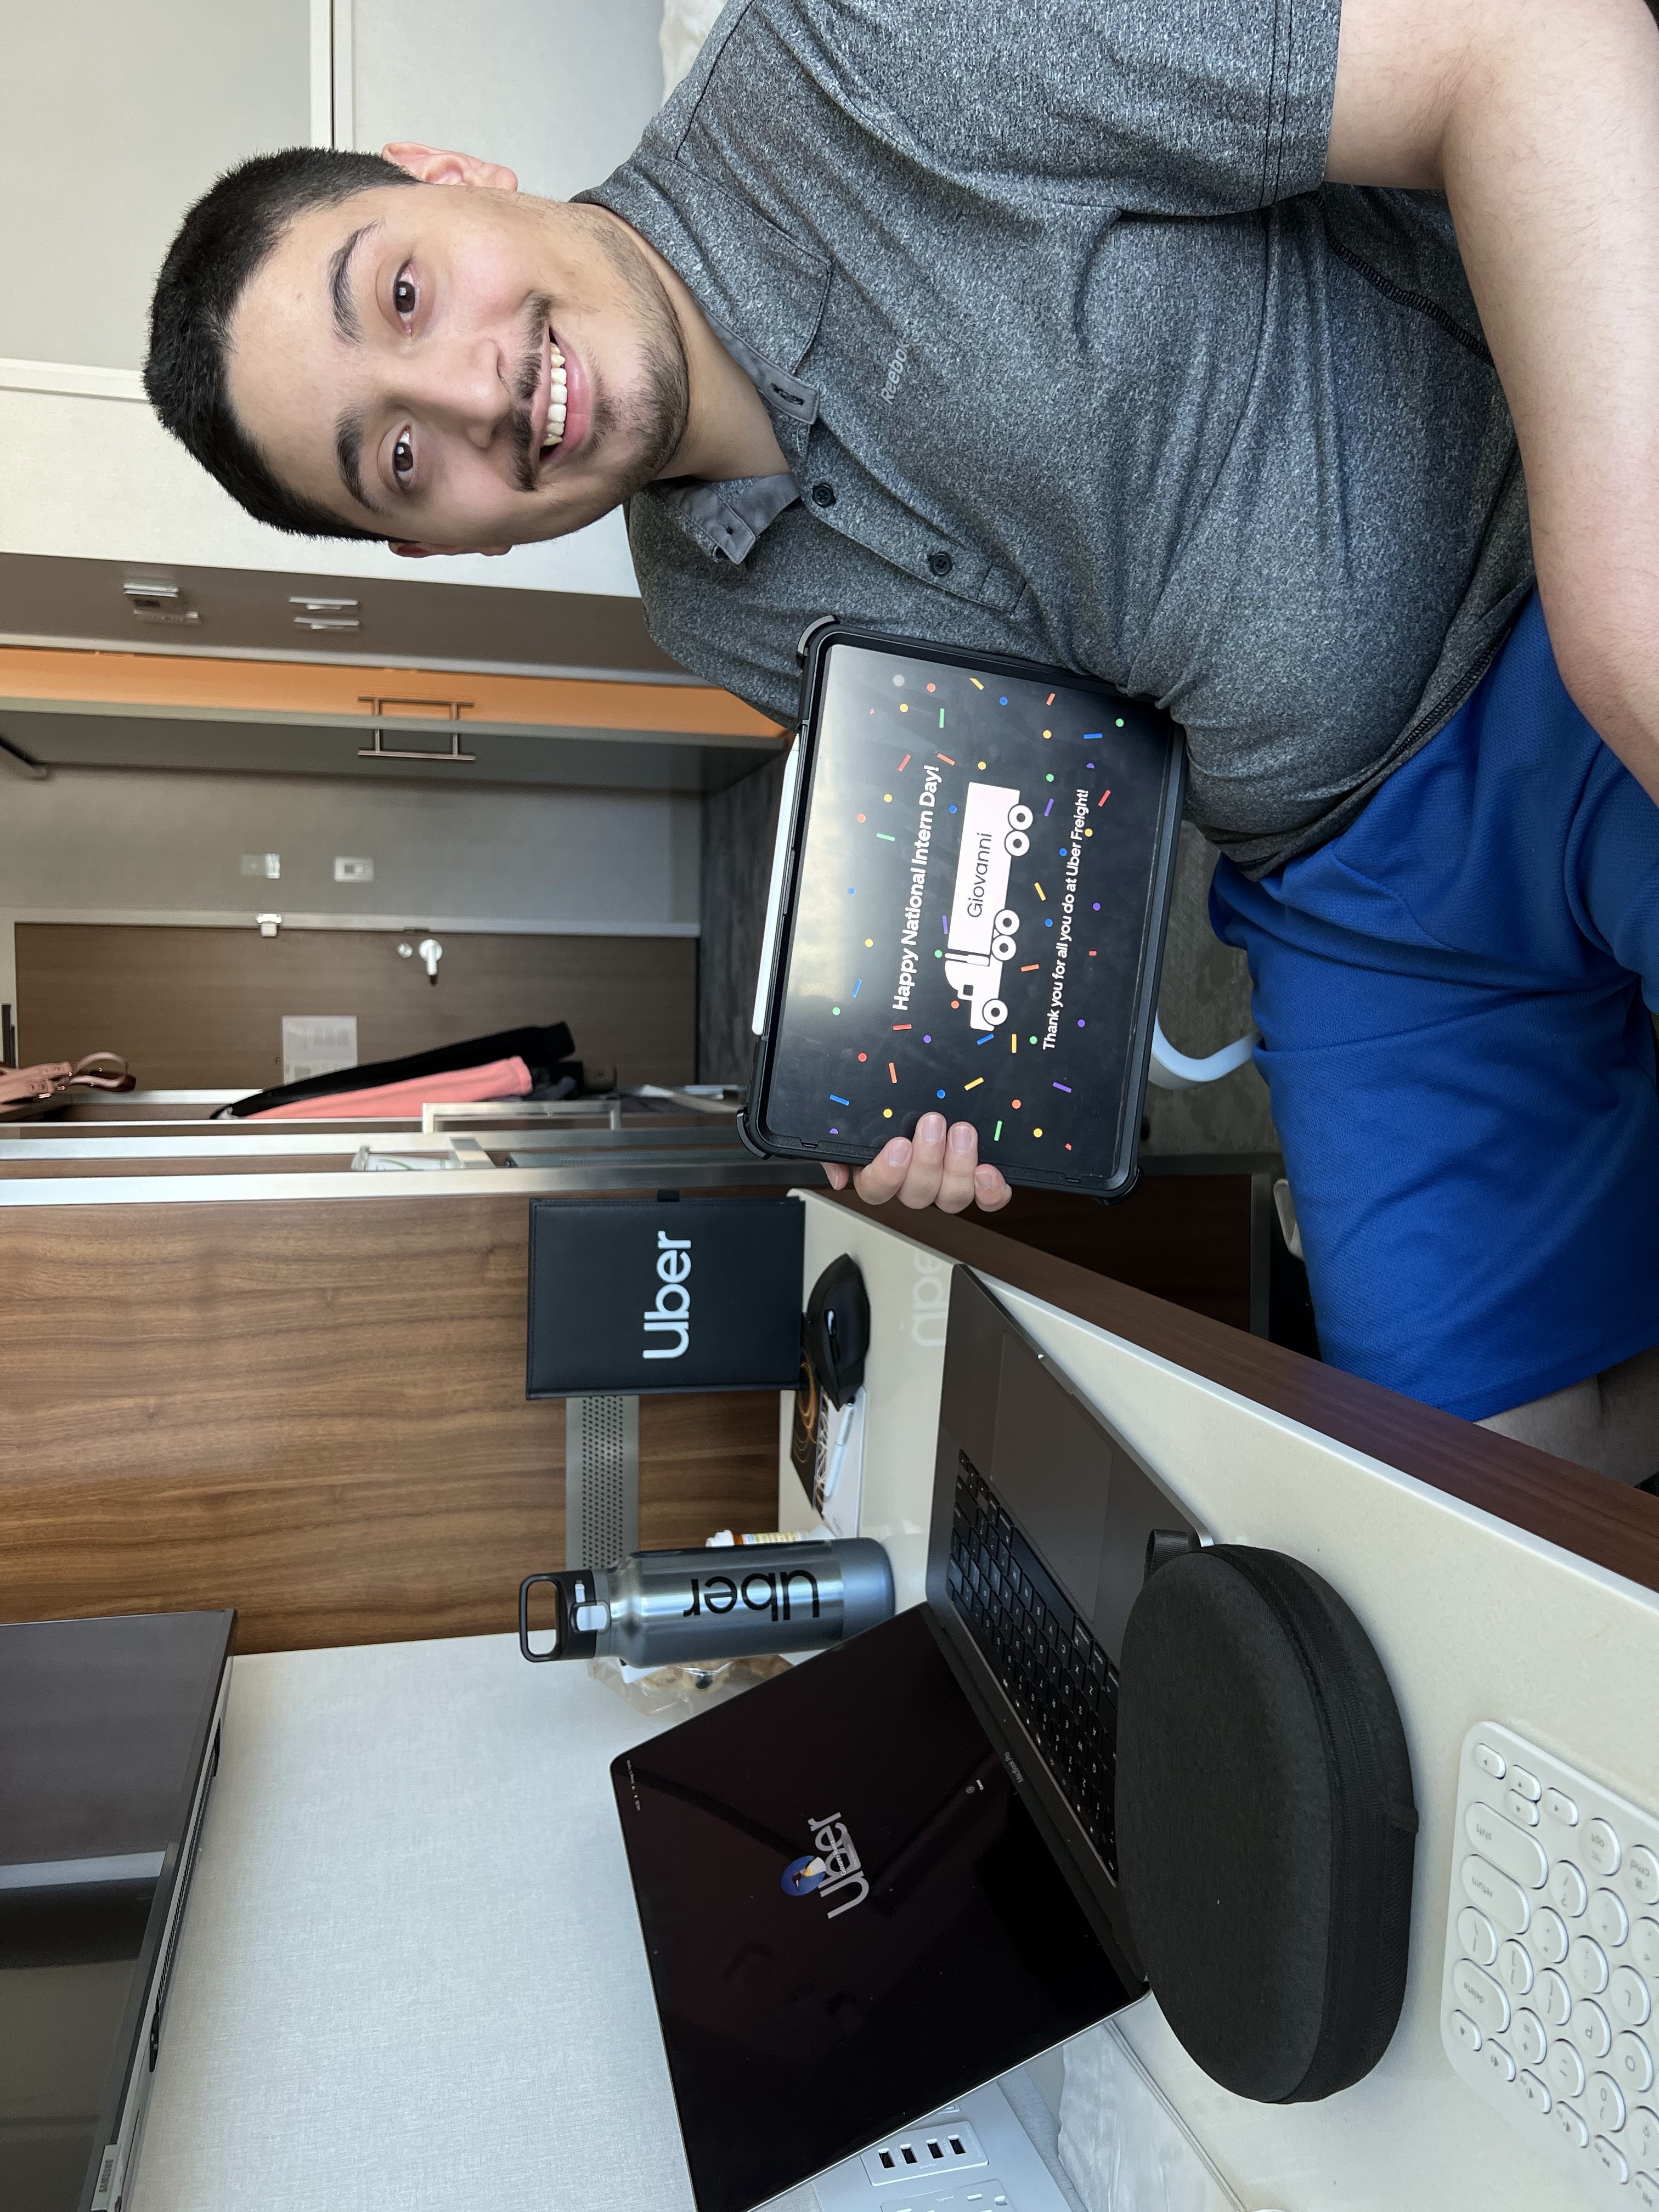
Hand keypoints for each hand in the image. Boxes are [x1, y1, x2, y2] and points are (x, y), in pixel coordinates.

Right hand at [822, 1113, 1011, 1213]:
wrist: (930, 1092)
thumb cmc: (889, 1108)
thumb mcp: (853, 1119)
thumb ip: (839, 1144)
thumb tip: (839, 1176)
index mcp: (881, 1172)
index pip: (875, 1190)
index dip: (887, 1174)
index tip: (898, 1145)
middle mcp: (913, 1183)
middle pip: (917, 1194)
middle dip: (927, 1160)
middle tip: (933, 1123)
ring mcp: (945, 1184)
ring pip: (951, 1197)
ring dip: (958, 1167)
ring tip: (962, 1133)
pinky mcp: (976, 1181)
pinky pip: (987, 1198)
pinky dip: (991, 1190)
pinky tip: (988, 1171)